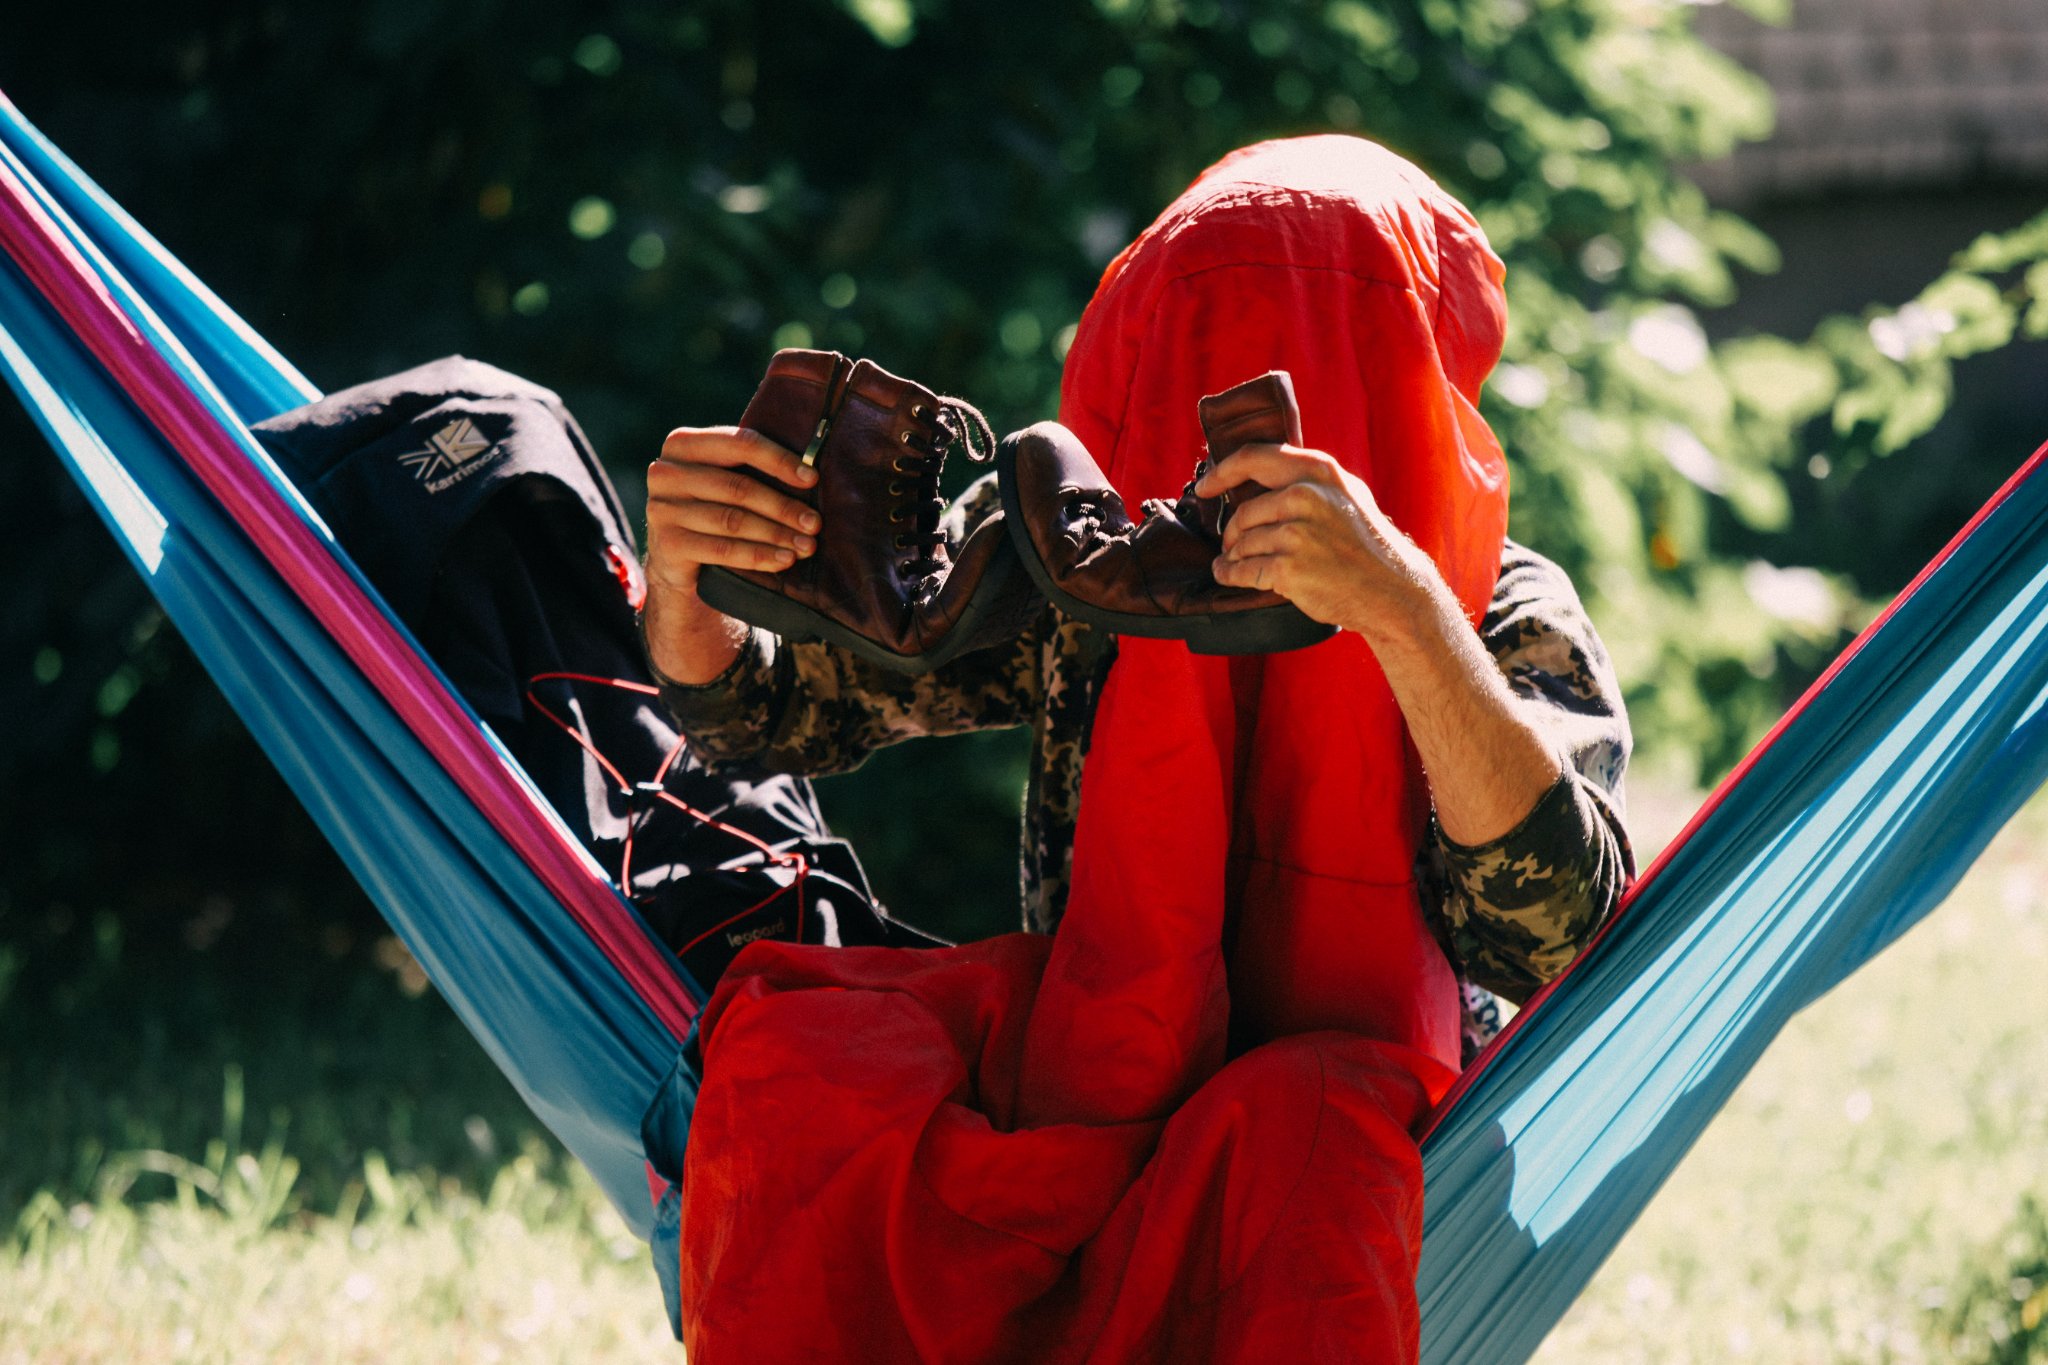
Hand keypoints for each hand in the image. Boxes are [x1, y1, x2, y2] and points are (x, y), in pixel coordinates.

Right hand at [645, 425, 821, 589]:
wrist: (677, 558)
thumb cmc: (713, 508)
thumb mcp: (724, 479)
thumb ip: (751, 467)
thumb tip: (811, 474)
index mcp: (684, 444)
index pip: (739, 444)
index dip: (779, 460)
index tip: (812, 479)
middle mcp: (666, 472)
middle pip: (738, 487)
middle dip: (783, 506)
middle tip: (814, 523)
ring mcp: (662, 508)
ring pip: (732, 520)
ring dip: (776, 534)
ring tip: (806, 545)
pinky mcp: (667, 543)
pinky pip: (722, 549)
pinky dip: (758, 555)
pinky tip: (783, 560)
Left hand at [1197, 443, 1436, 642]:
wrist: (1390, 589)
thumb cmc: (1365, 544)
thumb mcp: (1346, 494)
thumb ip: (1308, 480)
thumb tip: (1261, 473)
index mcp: (1318, 471)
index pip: (1254, 457)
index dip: (1222, 471)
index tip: (1205, 486)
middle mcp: (1306, 496)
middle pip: (1244, 511)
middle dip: (1233, 533)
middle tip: (1232, 544)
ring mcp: (1297, 533)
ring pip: (1242, 543)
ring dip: (1234, 557)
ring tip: (1238, 564)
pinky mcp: (1288, 568)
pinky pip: (1242, 570)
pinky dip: (1230, 575)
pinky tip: (1228, 575)